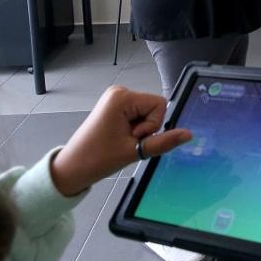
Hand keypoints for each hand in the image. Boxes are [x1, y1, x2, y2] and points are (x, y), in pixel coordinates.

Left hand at [49, 86, 190, 196]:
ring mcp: (116, 99)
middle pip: (154, 107)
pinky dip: (134, 128)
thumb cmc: (96, 158)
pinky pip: (138, 115)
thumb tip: (187, 135)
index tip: (133, 137)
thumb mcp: (134, 151)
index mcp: (122, 97)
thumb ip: (164, 141)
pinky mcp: (115, 107)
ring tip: (122, 140)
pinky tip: (120, 138)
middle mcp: (119, 93)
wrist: (73, 168)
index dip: (153, 125)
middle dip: (146, 128)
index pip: (160, 104)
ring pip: (147, 113)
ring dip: (140, 129)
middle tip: (127, 141)